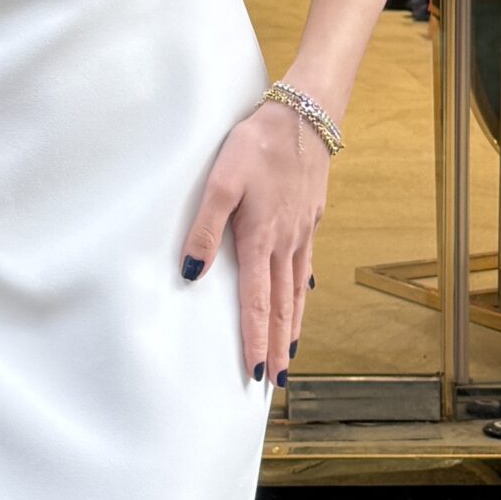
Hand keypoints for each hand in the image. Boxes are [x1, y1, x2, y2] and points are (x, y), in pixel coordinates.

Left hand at [180, 99, 328, 385]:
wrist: (304, 115)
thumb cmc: (258, 144)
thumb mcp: (221, 181)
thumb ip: (204, 229)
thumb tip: (191, 274)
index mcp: (261, 240)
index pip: (257, 303)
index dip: (255, 340)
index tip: (254, 371)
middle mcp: (285, 245)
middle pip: (281, 308)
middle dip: (277, 347)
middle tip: (276, 383)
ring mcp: (301, 234)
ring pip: (296, 292)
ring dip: (292, 327)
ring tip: (290, 355)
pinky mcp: (309, 220)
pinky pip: (304, 268)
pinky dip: (301, 293)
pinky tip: (301, 299)